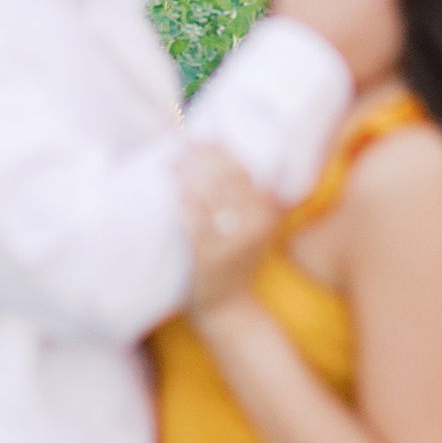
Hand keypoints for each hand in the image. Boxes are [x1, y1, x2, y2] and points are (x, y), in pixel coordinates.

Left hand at [179, 145, 279, 312]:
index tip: (199, 138)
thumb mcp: (254, 223)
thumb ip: (246, 192)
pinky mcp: (214, 258)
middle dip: (200, 159)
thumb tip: (215, 150)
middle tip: (180, 148)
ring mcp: (237, 242)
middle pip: (226, 180)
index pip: (243, 170)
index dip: (219, 151)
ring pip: (211, 199)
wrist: (230, 304)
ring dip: (188, 177)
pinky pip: (197, 226)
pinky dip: (186, 208)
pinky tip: (175, 197)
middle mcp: (258, 224)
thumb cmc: (236, 256)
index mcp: (269, 210)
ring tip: (172, 164)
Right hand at [269, 0, 401, 85]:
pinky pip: (387, 43)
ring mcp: (396, 26)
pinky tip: (348, 48)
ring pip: (384, 16)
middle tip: (329, 13)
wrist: (300, 61)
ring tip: (336, 32)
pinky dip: (372, 45)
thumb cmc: (302, 5)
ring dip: (367, 21)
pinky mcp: (395, 54)